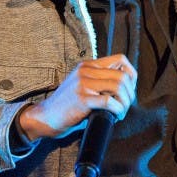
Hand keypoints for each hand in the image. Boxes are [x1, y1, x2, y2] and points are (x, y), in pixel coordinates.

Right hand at [18, 54, 136, 140]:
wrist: (45, 117)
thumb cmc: (67, 105)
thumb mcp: (83, 85)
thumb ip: (100, 81)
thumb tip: (127, 87)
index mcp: (87, 65)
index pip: (120, 59)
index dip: (131, 74)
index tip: (129, 90)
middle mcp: (85, 70)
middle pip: (122, 75)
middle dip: (130, 93)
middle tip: (126, 105)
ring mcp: (83, 83)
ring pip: (118, 86)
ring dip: (125, 102)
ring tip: (121, 112)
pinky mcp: (82, 98)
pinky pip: (109, 101)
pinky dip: (118, 110)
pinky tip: (115, 116)